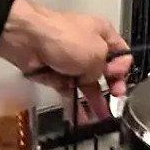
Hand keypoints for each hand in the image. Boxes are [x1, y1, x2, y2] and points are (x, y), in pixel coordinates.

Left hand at [0, 0, 129, 120]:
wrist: (27, 38)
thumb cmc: (62, 36)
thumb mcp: (97, 53)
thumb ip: (105, 69)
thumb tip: (97, 78)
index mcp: (102, 33)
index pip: (121, 54)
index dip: (122, 70)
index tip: (118, 82)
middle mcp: (87, 46)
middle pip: (104, 70)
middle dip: (111, 87)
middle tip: (114, 100)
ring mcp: (70, 60)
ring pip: (87, 84)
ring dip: (95, 100)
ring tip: (102, 116)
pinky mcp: (55, 73)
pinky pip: (69, 91)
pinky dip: (76, 104)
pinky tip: (82, 117)